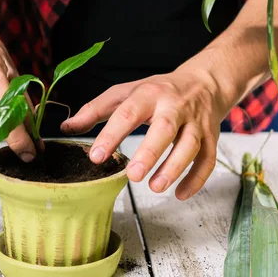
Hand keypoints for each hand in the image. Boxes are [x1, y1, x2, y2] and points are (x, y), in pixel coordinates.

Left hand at [61, 70, 226, 199]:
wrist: (204, 82)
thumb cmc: (157, 91)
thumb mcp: (125, 93)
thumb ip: (95, 110)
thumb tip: (66, 127)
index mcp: (148, 94)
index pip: (128, 112)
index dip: (111, 134)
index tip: (96, 156)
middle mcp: (175, 106)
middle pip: (165, 127)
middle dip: (150, 151)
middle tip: (132, 175)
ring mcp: (196, 121)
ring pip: (191, 145)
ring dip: (174, 167)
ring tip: (155, 187)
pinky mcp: (211, 136)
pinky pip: (208, 159)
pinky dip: (197, 178)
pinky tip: (180, 194)